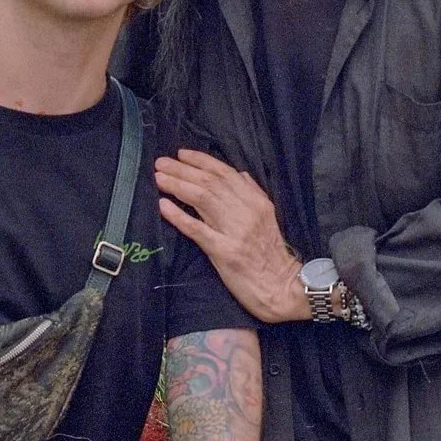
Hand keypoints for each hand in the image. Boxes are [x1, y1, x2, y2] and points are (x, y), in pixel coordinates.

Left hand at [154, 149, 308, 322]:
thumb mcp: (268, 217)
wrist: (281, 286)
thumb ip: (253, 193)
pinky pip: (197, 230)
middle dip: (183, 170)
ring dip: (177, 186)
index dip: (201, 161)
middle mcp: (246, 211)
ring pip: (202, 199)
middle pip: (209, 183)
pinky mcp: (224, 252)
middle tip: (161, 163)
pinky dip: (179, 216)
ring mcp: (235, 231)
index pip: (225, 173)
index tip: (181, 154)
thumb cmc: (270, 254)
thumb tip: (239, 174)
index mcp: (256, 201)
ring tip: (159, 178)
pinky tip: (164, 206)